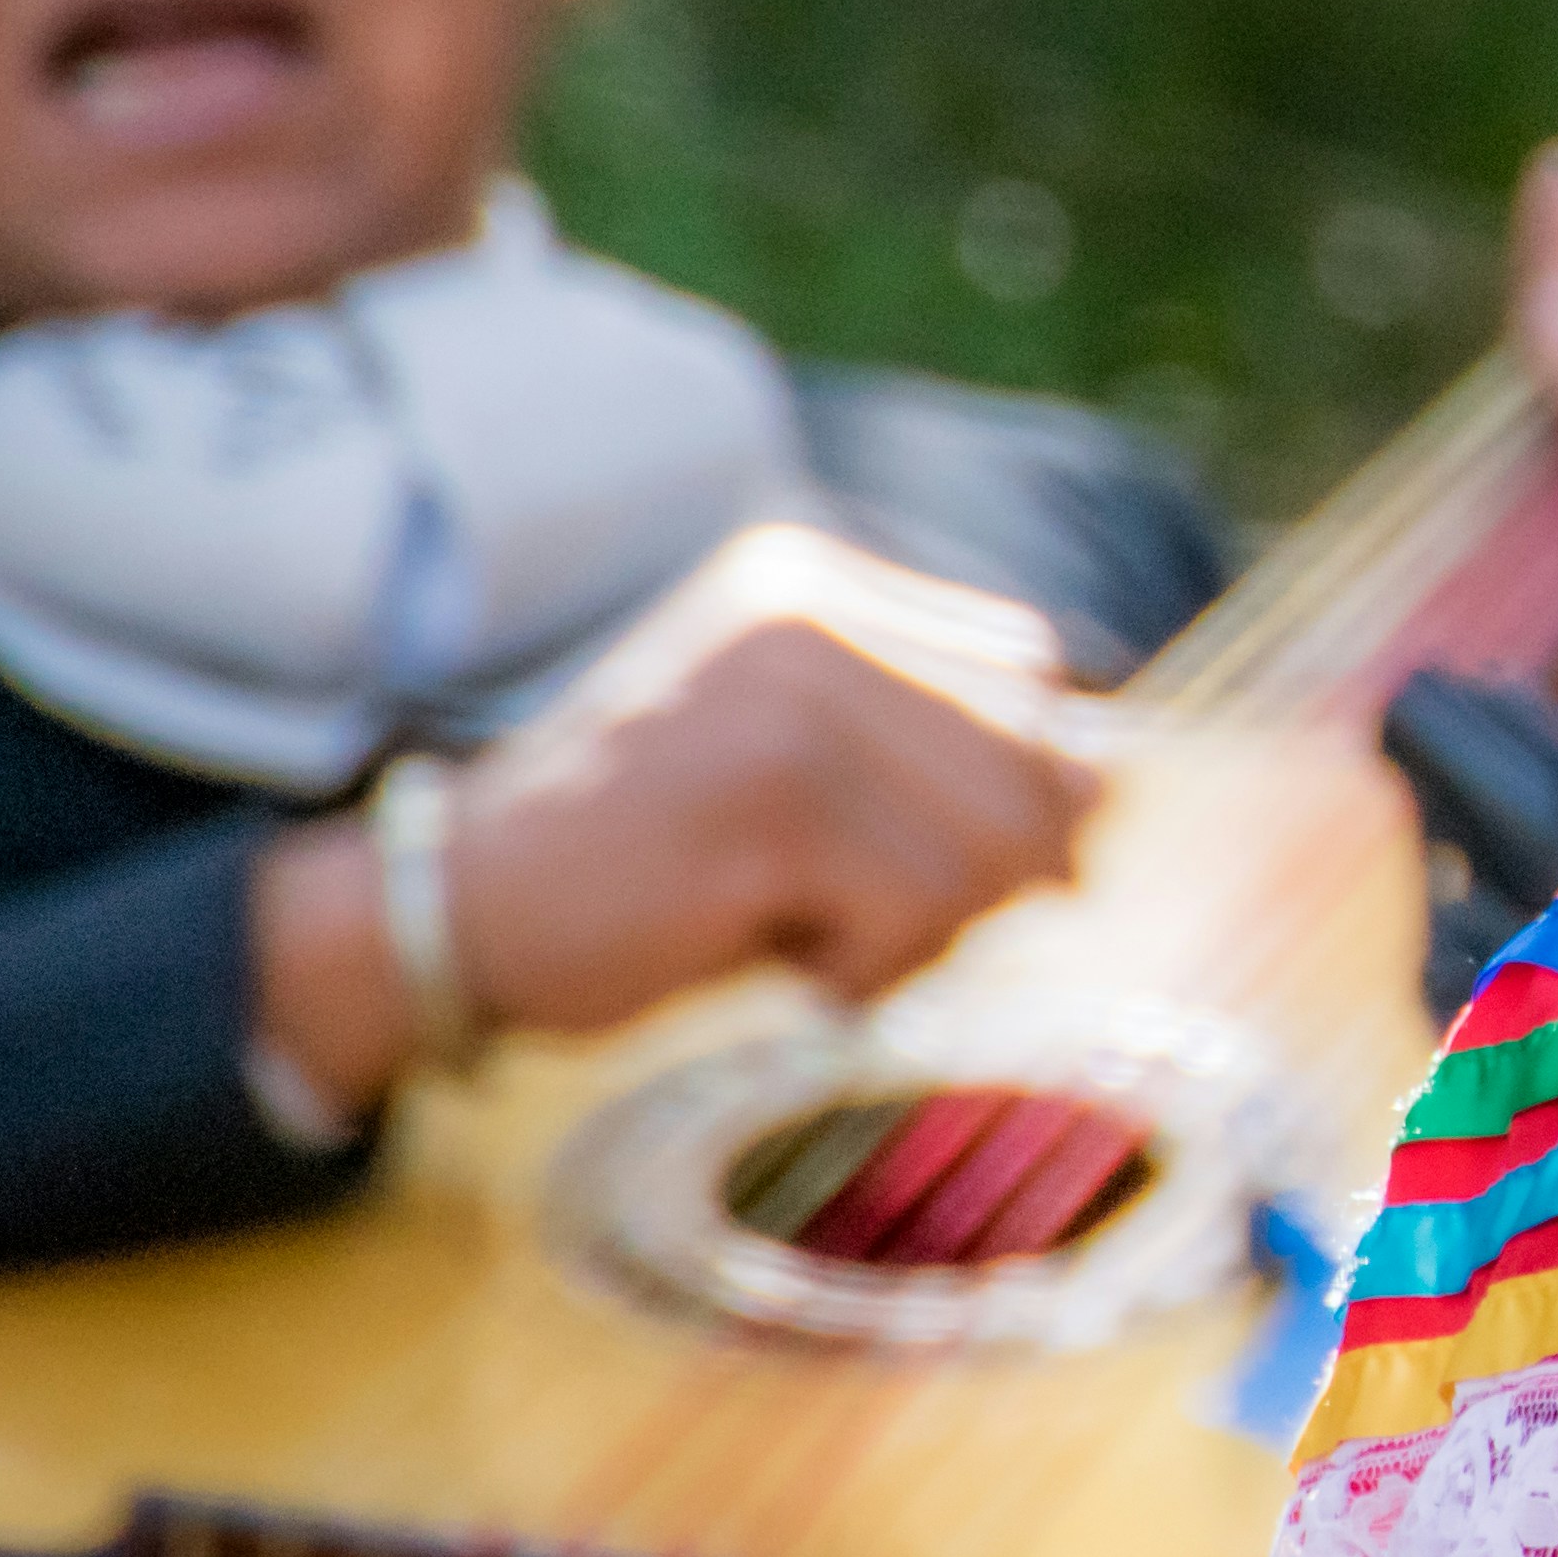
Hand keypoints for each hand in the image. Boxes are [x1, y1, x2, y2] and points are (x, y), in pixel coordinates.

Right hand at [248, 526, 1105, 1099]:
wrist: (446, 916)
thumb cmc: (648, 866)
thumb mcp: (813, 779)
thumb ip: (947, 761)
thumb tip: (1111, 797)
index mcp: (821, 584)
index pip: (1032, 667)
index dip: (1020, 781)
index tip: (927, 857)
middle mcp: (811, 613)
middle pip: (1035, 754)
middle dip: (980, 873)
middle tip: (861, 918)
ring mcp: (786, 699)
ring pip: (990, 847)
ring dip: (918, 932)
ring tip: (806, 934)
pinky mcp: (764, 805)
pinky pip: (914, 917)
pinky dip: (862, 972)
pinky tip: (773, 960)